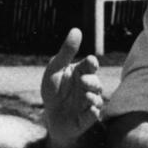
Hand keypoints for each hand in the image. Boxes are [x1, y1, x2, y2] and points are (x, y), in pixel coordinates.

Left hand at [42, 28, 104, 147]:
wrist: (50, 117)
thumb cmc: (53, 91)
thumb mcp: (55, 69)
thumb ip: (66, 51)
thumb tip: (77, 29)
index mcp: (81, 72)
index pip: (91, 65)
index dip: (91, 63)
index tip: (89, 62)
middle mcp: (88, 87)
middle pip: (96, 83)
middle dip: (91, 82)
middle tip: (82, 81)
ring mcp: (89, 103)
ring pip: (97, 99)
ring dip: (93, 97)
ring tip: (86, 96)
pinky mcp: (87, 117)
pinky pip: (94, 115)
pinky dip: (92, 112)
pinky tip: (90, 110)